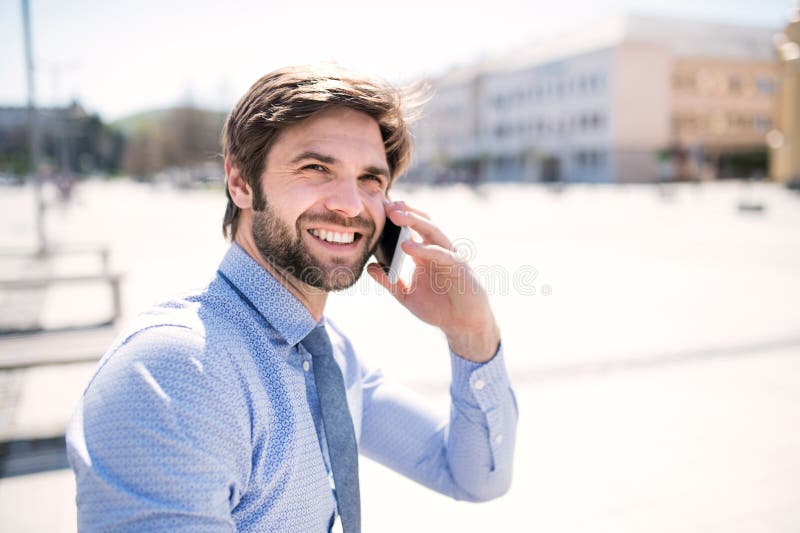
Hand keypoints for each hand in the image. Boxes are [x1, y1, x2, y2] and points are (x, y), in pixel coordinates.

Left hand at [366, 201, 499, 362]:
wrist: (463, 326)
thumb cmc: (438, 309)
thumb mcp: (406, 295)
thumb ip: (389, 281)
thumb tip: (369, 267)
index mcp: (425, 254)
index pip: (411, 228)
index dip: (397, 217)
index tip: (378, 206)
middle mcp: (438, 250)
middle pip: (422, 223)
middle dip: (405, 211)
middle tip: (386, 203)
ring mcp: (450, 256)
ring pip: (433, 232)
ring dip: (414, 221)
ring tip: (396, 215)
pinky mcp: (459, 267)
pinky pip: (441, 253)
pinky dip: (424, 248)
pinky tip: (406, 245)